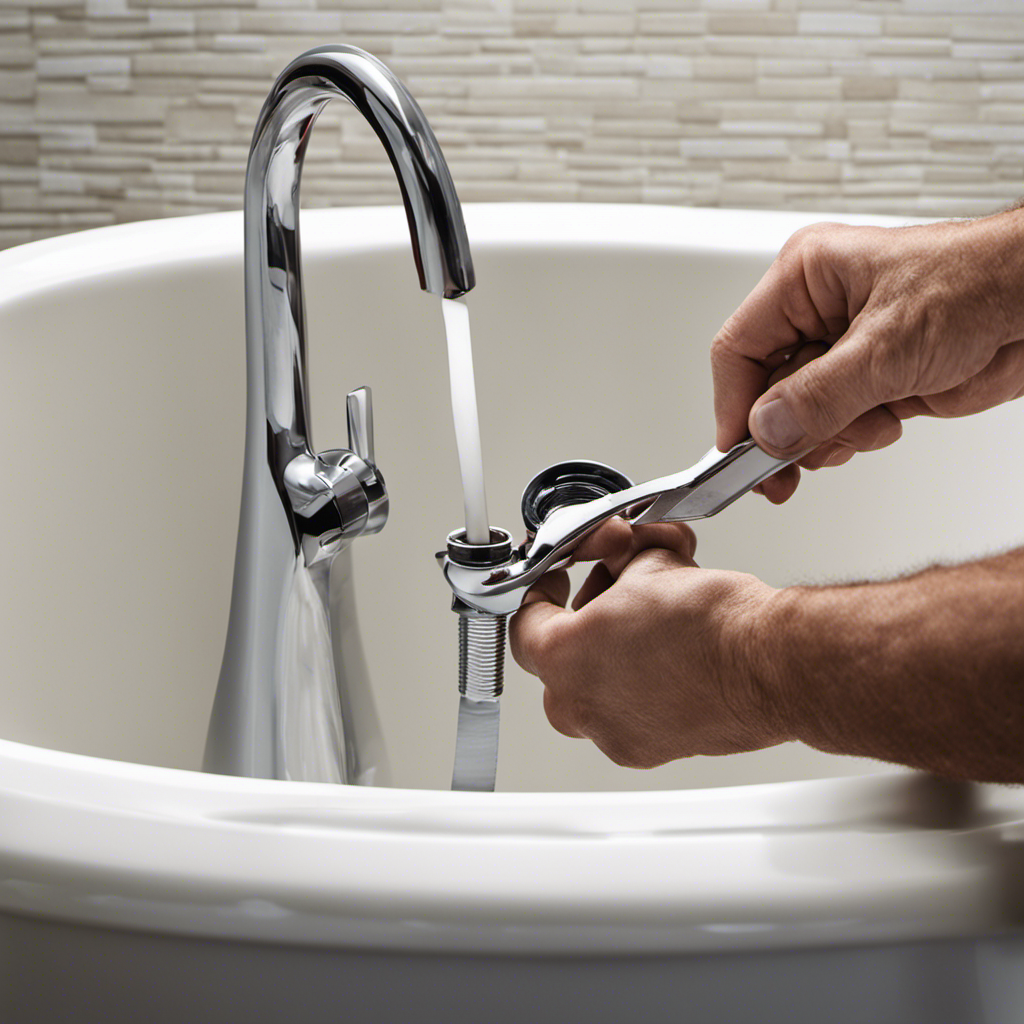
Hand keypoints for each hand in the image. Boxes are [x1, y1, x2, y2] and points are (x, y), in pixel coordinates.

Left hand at [508, 518, 785, 768]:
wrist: (769, 667)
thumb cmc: (714, 625)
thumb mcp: (650, 563)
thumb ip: (619, 559)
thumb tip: (622, 555)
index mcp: (562, 657)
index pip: (526, 621)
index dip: (544, 588)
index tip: (558, 577)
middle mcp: (578, 706)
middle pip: (563, 651)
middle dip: (592, 612)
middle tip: (623, 585)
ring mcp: (612, 734)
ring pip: (597, 680)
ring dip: (619, 645)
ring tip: (658, 616)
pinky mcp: (649, 749)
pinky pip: (628, 708)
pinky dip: (643, 680)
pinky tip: (672, 654)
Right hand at [712, 211, 1023, 502]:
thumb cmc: (980, 285)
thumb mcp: (887, 346)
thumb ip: (818, 396)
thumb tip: (766, 430)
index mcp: (806, 279)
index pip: (739, 349)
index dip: (734, 404)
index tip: (737, 451)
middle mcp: (818, 313)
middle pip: (765, 389)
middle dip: (788, 429)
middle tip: (787, 467)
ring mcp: (845, 351)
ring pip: (799, 415)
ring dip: (829, 434)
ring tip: (869, 422)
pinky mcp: (871, 381)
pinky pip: (834, 425)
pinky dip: (855, 437)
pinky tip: (886, 420)